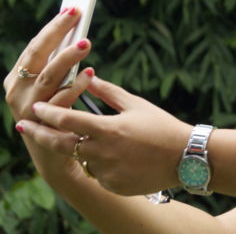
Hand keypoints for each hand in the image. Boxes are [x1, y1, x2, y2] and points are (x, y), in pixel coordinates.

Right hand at [4, 7, 92, 120]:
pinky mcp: (41, 125)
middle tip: (76, 15)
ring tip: (85, 43)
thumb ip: (57, 68)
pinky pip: (61, 100)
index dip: (54, 26)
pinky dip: (76, 85)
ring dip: (67, 58)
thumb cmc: (58, 116)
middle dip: (56, 32)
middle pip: (37, 55)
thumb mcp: (51, 89)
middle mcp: (17, 91)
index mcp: (16, 78)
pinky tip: (90, 74)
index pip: (35, 46)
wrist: (54, 157)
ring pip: (48, 76)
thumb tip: (77, 36)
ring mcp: (27, 108)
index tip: (72, 8)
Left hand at [16, 76, 192, 195]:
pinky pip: (97, 173)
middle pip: (60, 144)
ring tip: (105, 142)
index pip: (67, 120)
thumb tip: (88, 76)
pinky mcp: (113, 185)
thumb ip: (108, 92)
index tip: (37, 108)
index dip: (48, 113)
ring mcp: (106, 172)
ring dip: (82, 149)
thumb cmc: (162, 127)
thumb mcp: (136, 105)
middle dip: (40, 134)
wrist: (185, 157)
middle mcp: (102, 152)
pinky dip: (101, 164)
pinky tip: (121, 157)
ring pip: (82, 159)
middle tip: (24, 126)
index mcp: (107, 129)